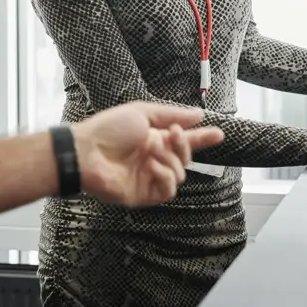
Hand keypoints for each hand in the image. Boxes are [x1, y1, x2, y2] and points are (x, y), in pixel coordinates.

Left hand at [73, 102, 224, 206]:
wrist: (86, 151)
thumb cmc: (109, 129)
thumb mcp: (143, 112)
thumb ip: (172, 114)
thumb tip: (198, 114)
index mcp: (154, 139)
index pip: (184, 141)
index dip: (202, 138)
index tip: (219, 133)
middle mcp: (154, 159)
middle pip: (185, 158)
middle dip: (184, 145)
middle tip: (173, 134)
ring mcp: (149, 177)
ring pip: (180, 174)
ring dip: (170, 159)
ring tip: (152, 150)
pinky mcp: (143, 194)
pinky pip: (168, 190)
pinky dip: (165, 176)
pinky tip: (153, 166)